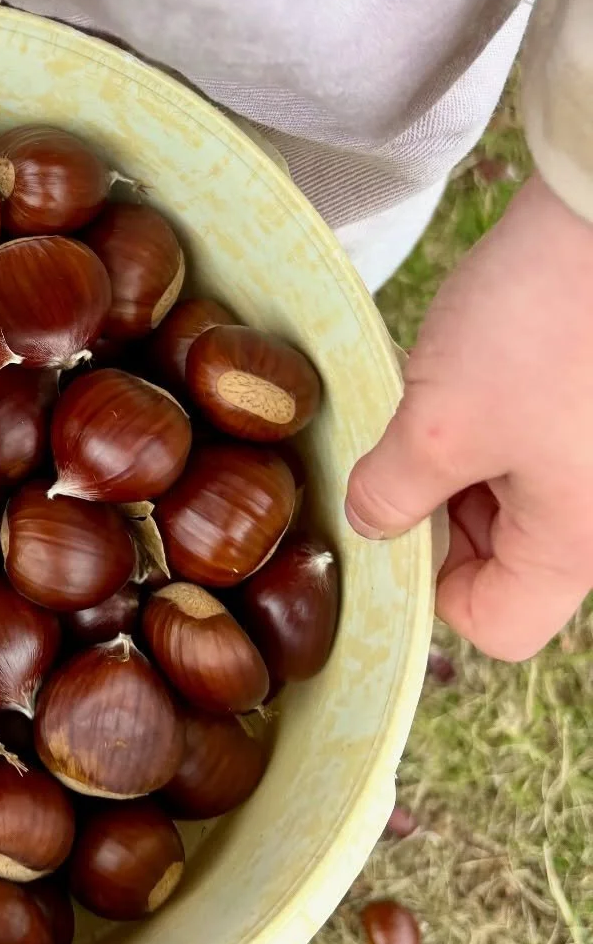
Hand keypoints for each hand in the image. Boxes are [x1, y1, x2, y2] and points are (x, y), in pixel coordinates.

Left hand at [346, 171, 592, 659]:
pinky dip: (488, 423)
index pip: (494, 622)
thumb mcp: (439, 423)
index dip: (428, 585)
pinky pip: (532, 446)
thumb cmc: (544, 321)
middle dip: (439, 512)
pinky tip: (468, 370)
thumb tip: (372, 525)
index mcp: (578, 543)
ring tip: (441, 395)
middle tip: (407, 445)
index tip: (393, 519)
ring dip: (460, 461)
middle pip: (501, 560)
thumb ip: (393, 493)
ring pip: (511, 500)